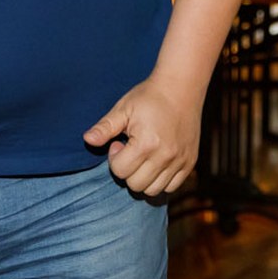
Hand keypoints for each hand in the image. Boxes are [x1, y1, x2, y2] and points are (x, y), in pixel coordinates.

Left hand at [82, 75, 200, 196]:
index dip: (114, 158)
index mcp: (146, 143)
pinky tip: (156, 162)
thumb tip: (87, 140)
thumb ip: (105, 127)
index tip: (119, 143)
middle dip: (127, 171)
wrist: (181, 88)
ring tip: (143, 156)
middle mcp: (165, 156)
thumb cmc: (149, 97)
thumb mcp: (123, 109)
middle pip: (136, 185)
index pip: (120, 171)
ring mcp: (180, 161)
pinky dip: (161, 180)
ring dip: (143, 178)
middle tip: (130, 150)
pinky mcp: (190, 163)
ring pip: (154, 190)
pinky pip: (172, 187)